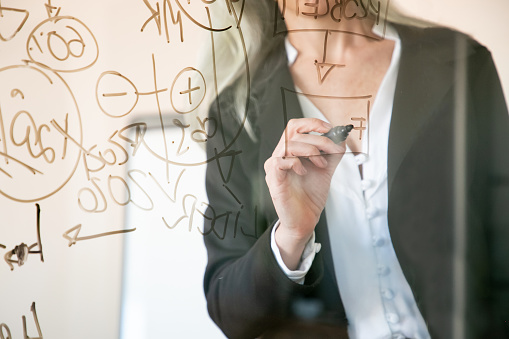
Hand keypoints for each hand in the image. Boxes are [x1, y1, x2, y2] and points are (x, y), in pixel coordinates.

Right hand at [264, 118, 344, 268]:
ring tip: (321, 164)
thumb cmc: (310, 195)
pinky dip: (297, 163)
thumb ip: (332, 153)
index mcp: (291, 150)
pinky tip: (305, 171)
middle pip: (294, 132)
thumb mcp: (326, 169)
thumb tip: (341, 137)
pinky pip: (281, 161)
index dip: (312, 123)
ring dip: (311, 151)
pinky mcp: (273, 178)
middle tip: (333, 149)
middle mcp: (280, 155)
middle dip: (318, 139)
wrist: (305, 219)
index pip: (295, 126)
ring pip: (289, 144)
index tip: (330, 129)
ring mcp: (274, 166)